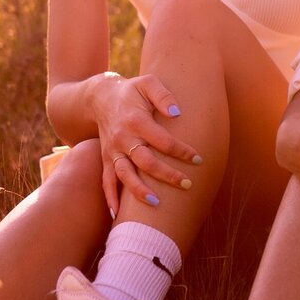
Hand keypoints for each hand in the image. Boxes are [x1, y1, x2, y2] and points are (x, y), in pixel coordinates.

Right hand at [90, 74, 201, 217]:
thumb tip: (177, 112)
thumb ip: (163, 96)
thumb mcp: (148, 83)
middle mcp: (123, 138)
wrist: (100, 97)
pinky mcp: (107, 160)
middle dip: (167, 175)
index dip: (181, 151)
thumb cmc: (132, 92)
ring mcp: (113, 151)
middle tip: (187, 184)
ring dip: (139, 191)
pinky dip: (110, 198)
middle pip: (146, 161)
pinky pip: (106, 181)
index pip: (162, 140)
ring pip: (125, 174)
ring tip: (156, 204)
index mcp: (136, 121)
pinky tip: (117, 216)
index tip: (198, 159)